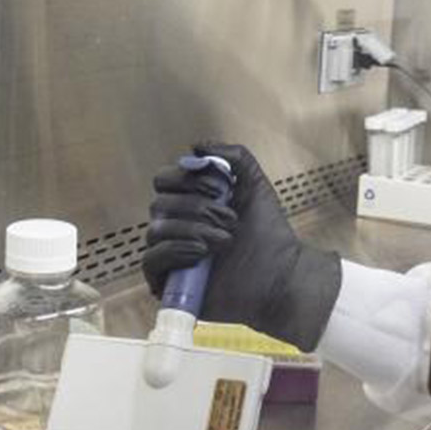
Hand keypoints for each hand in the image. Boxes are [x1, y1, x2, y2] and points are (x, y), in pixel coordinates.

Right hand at [142, 142, 342, 349]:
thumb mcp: (255, 186)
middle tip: (230, 219)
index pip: (164, 180)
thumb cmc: (269, 234)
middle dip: (196, 208)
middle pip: (159, 204)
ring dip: (193, 230)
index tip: (219, 188)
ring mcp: (171, 254)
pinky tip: (201, 253)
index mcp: (191, 202)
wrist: (279, 275)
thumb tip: (196, 146)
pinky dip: (174, 251)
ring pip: (155, 230)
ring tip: (225, 240)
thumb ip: (234, 157)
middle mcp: (177, 226)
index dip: (186, 179)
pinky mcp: (167, 282)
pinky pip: (151, 260)